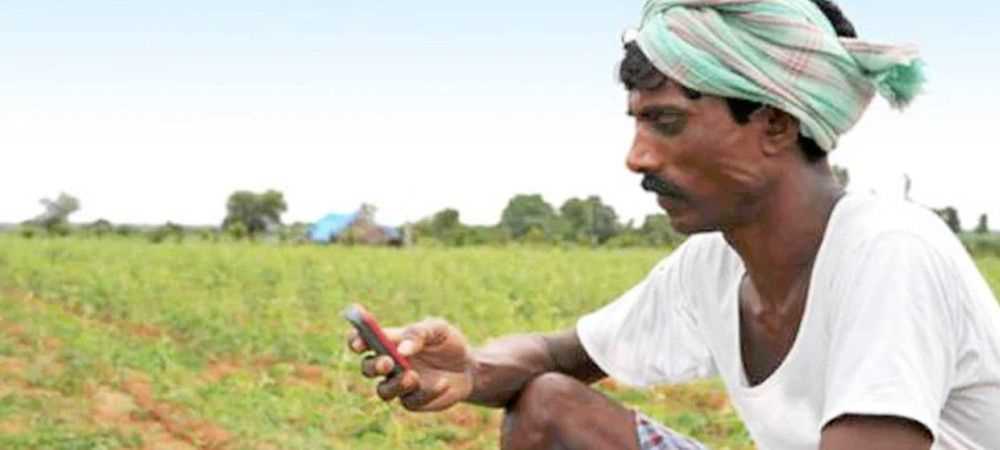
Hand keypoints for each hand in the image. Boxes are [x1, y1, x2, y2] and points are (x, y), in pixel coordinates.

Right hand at [347, 318, 474, 411]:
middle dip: (374, 366)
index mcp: (388, 342)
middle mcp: (389, 364)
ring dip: (395, 385)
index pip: (361, 341)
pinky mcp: (412, 401)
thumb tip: (402, 348)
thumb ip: (419, 334)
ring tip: (413, 376)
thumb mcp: (438, 329)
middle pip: (368, 368)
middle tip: (388, 362)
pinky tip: (443, 383)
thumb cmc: (447, 343)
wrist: (468, 367)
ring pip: (383, 391)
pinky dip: (427, 393)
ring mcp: (398, 384)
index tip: (359, 343)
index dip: (355, 341)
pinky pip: (411, 401)